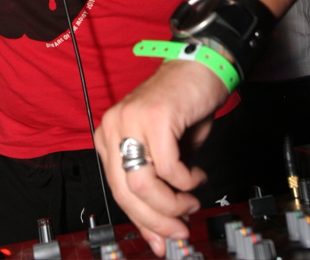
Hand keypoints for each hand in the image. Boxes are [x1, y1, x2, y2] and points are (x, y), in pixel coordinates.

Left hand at [95, 59, 228, 256]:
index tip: (160, 242)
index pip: (117, 190)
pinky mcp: (155, 116)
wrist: (200, 67)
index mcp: (109, 135)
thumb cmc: (183, 108)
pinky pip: (169, 166)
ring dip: (173, 203)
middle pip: (125, 191)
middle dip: (157, 220)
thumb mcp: (165, 153)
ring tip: (192, 199)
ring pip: (143, 184)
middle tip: (181, 230)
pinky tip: (197, 175)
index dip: (141, 222)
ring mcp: (131, 119)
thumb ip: (159, 186)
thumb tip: (164, 232)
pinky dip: (186, 180)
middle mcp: (114, 126)